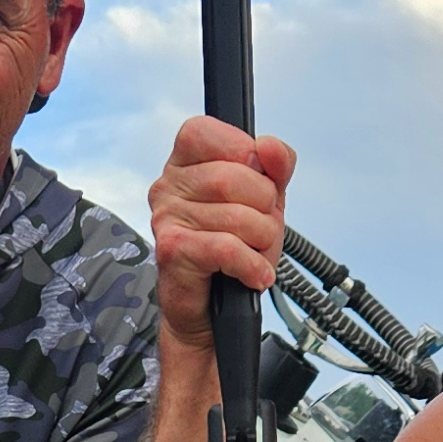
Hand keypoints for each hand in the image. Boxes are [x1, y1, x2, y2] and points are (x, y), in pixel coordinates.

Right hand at [148, 114, 296, 347]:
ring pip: (235, 215)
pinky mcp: (172, 250)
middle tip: (258, 227)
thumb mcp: (265, 200)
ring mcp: (166, 217)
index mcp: (185, 162)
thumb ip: (276, 167)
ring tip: (253, 252)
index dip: (243, 153)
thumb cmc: (233, 250)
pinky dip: (251, 264)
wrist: (212, 310)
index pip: (209, 132)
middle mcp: (168, 185)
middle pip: (231, 176)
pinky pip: (226, 247)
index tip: (254, 179)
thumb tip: (271, 147)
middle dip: (263, 205)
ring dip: (260, 239)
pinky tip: (254, 273)